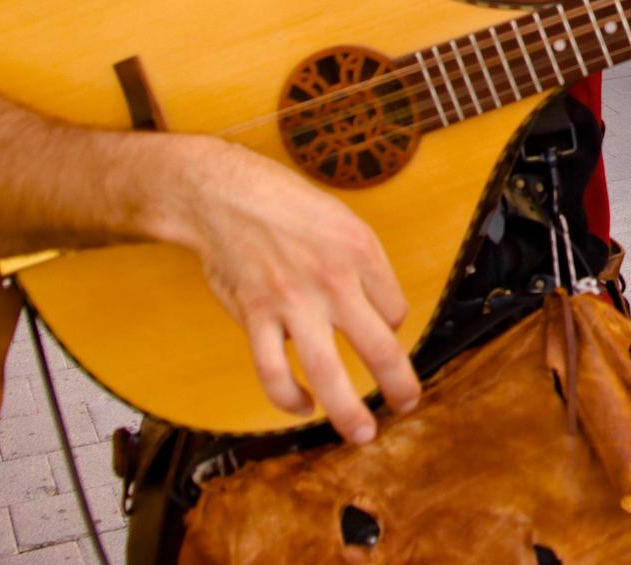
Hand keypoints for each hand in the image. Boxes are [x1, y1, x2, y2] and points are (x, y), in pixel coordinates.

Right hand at [166, 140, 418, 442]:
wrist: (223, 196)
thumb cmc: (285, 207)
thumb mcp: (342, 221)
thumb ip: (364, 265)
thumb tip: (385, 314)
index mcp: (362, 252)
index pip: (396, 310)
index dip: (393, 328)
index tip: (383, 334)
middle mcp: (333, 279)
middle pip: (380, 347)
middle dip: (399, 385)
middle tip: (407, 404)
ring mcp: (293, 301)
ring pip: (328, 372)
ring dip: (349, 412)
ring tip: (362, 433)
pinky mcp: (255, 316)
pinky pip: (275, 372)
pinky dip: (289, 399)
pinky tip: (301, 406)